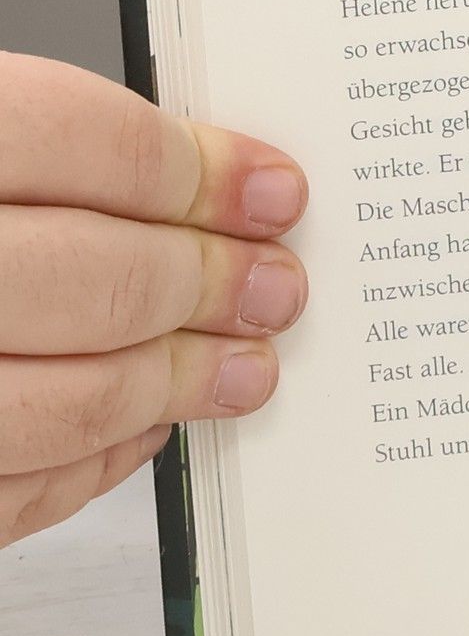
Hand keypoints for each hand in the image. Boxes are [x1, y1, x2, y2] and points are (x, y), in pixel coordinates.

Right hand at [0, 53, 307, 546]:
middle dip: (207, 284)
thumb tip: (196, 178)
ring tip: (240, 366)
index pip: (72, 138)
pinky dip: (89, 464)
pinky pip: (3, 496)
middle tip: (275, 287)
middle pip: (88, 274)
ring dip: (172, 383)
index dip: (194, 168)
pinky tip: (136, 427)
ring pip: (57, 399)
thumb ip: (29, 153)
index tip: (272, 190)